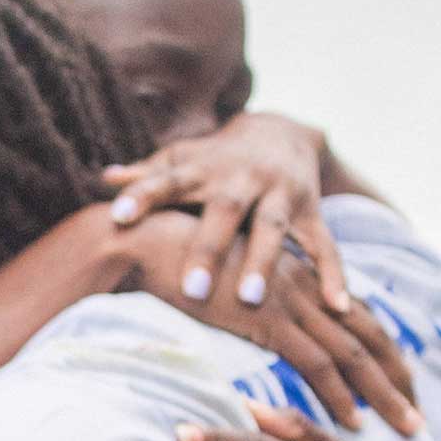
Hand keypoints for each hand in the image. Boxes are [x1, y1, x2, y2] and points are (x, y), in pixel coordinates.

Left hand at [104, 112, 347, 312]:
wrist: (282, 133)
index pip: (167, 181)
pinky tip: (336, 307)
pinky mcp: (313, 211)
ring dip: (264, 263)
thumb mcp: (181, 161)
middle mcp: (243, 178)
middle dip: (209, 248)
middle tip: (192, 289)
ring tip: (252, 300)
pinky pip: (326, 246)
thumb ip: (147, 176)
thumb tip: (104, 178)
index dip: (142, 196)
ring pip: (274, 227)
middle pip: (225, 210)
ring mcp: (281, 193)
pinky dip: (333, 275)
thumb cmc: (214, 161)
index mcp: (203, 169)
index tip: (118, 217)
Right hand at [118, 207, 419, 435]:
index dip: (382, 349)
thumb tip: (250, 320)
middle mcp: (304, 286)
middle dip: (397, 377)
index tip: (400, 380)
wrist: (150, 237)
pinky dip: (338, 394)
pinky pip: (315, 363)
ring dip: (384, 394)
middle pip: (368, 336)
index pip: (355, 316)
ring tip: (408, 425)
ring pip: (354, 355)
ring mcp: (289, 303)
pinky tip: (354, 422)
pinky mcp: (267, 321)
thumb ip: (247, 297)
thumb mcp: (225, 275)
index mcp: (298, 275)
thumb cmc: (175, 257)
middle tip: (418, 412)